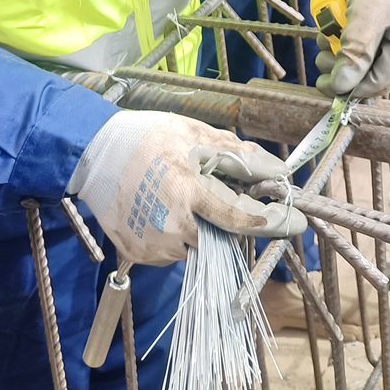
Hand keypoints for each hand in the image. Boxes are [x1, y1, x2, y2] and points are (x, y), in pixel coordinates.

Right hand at [71, 111, 306, 265]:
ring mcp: (154, 245)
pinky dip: (178, 234)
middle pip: (222, 238)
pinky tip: (162, 208)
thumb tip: (278, 171)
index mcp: (189, 192)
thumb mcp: (195, 135)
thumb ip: (238, 156)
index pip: (241, 219)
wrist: (93, 153)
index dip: (272, 222)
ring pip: (198, 246)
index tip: (296, 222)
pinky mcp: (139, 254)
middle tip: (218, 196)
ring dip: (202, 228)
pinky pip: (173, 251)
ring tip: (179, 195)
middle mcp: (173, 226)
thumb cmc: (149, 138)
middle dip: (230, 221)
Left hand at [316, 0, 389, 97]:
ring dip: (348, 53)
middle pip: (377, 74)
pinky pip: (380, 43)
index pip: (378, 85)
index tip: (321, 82)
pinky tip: (344, 26)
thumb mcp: (366, 15)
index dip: (347, 87)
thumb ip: (355, 53)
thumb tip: (340, 88)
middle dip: (345, 67)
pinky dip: (359, 39)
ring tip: (328, 36)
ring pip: (376, 59)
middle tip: (322, 54)